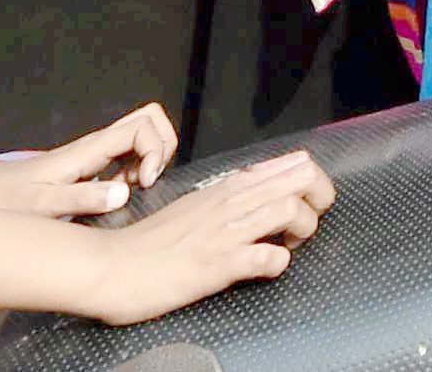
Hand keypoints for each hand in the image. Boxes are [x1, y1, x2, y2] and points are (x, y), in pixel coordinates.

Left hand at [0, 103, 180, 216]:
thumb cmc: (7, 199)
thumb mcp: (43, 205)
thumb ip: (82, 199)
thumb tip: (124, 193)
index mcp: (88, 150)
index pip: (142, 126)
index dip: (156, 151)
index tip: (145, 183)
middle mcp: (95, 145)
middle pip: (149, 119)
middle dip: (163, 147)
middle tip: (147, 181)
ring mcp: (94, 153)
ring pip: (142, 135)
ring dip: (152, 160)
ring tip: (135, 191)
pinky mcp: (91, 164)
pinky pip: (130, 154)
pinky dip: (139, 170)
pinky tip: (120, 195)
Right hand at [77, 150, 336, 326]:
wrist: (110, 268)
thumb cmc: (151, 243)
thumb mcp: (196, 208)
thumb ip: (231, 199)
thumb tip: (267, 196)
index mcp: (227, 188)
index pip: (292, 164)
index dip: (313, 182)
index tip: (309, 202)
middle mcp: (230, 203)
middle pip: (303, 178)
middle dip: (320, 200)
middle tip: (306, 224)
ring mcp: (225, 232)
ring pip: (290, 210)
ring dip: (303, 230)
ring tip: (289, 245)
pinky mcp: (218, 264)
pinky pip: (267, 259)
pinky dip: (276, 264)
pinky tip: (265, 267)